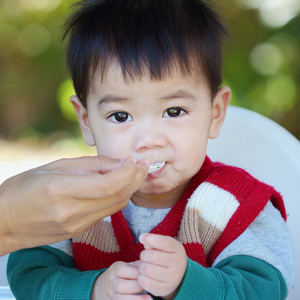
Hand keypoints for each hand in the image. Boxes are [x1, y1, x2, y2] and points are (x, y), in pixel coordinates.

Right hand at [0, 155, 147, 255]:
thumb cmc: (23, 189)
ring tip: (136, 173)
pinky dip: (118, 198)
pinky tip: (120, 186)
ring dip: (130, 189)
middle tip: (144, 165)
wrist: (5, 223)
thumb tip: (118, 163)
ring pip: (116, 206)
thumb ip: (89, 165)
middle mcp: (72, 211)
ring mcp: (77, 224)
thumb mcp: (53, 167)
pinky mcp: (80, 230)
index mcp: (62, 189)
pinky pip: (107, 212)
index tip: (136, 160)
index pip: (109, 183)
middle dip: (136, 179)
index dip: (128, 172)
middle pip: (118, 196)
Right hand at [91, 261, 151, 299]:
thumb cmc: (126, 274)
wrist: (109, 285)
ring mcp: (112, 293)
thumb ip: (139, 265)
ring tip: (149, 298)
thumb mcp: (130, 266)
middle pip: (121, 285)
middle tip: (147, 285)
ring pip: (119, 298)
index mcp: (115, 268)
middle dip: (136, 286)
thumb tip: (152, 262)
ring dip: (136, 299)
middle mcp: (111, 281)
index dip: (135, 273)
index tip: (146, 274)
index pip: (122, 270)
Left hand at [138, 234, 186, 299]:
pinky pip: (146, 282)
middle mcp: (178, 264)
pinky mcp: (165, 289)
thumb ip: (154, 241)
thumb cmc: (166, 255)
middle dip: (144, 255)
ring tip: (145, 265)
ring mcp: (173, 278)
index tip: (141, 238)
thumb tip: (143, 239)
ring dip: (141, 266)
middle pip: (153, 256)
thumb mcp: (164, 246)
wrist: (177, 275)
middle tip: (144, 256)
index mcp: (178, 249)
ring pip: (147, 269)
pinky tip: (144, 275)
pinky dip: (141, 277)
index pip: (166, 243)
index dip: (152, 239)